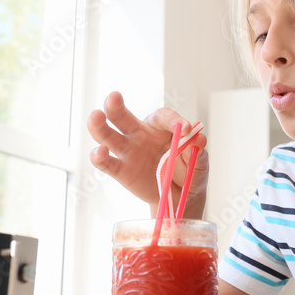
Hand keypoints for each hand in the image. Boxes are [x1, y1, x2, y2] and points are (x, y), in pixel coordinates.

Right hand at [87, 91, 208, 215]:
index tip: (186, 129)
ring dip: (99, 126)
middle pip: (123, 117)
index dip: (174, 121)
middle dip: (116, 106)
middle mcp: (139, 135)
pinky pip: (106, 163)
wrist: (181, 198)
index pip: (162, 117)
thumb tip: (199, 139)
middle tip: (113, 96)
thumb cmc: (190, 173)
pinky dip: (99, 157)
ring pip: (108, 135)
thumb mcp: (198, 162)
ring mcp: (128, 152)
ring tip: (96, 116)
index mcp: (161, 127)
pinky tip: (99, 152)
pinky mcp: (120, 171)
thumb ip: (197, 151)